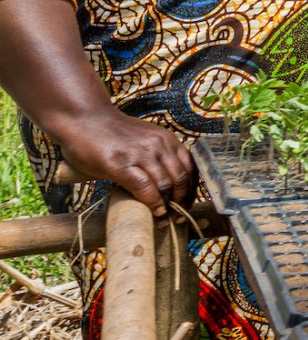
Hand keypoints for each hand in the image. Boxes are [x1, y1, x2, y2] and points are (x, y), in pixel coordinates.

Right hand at [55, 112, 193, 217]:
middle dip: (183, 201)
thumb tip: (168, 185)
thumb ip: (158, 156)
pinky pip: (144, 187)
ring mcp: (139, 154)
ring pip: (165, 184)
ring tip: (165, 221)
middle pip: (181, 178)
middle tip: (179, 218)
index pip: (190, 167)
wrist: (84, 119)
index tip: (188, 204)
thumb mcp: (144, 140)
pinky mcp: (119, 165)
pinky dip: (153, 203)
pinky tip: (155, 213)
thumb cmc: (112, 134)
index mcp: (166, 139)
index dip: (192, 189)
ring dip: (168, 207)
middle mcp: (157, 145)